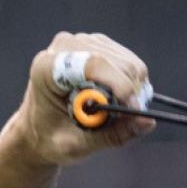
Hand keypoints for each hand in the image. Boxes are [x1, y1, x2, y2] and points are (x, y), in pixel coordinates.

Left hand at [9, 32, 155, 166]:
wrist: (37, 129)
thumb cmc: (50, 139)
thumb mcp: (77, 146)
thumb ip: (113, 135)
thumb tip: (148, 121)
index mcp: (45, 68)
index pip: (92, 63)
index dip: (118, 85)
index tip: (134, 110)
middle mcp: (63, 47)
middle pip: (116, 62)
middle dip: (130, 93)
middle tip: (127, 119)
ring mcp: (81, 42)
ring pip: (128, 62)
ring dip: (133, 91)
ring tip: (116, 112)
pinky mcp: (97, 45)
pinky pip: (130, 62)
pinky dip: (132, 84)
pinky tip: (116, 99)